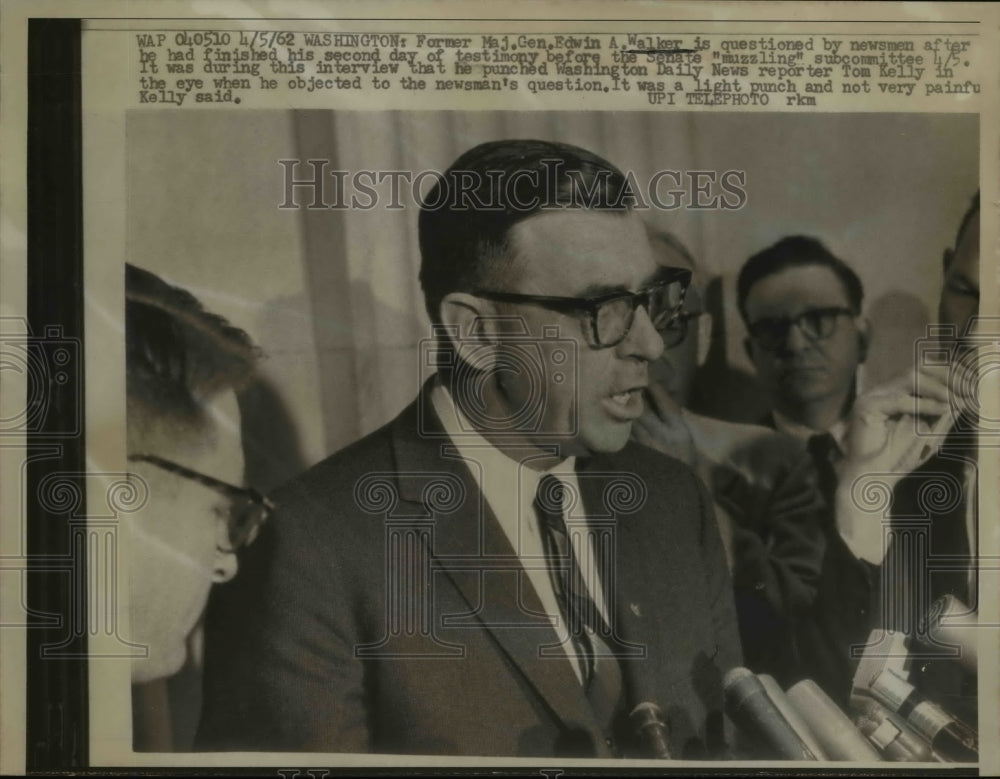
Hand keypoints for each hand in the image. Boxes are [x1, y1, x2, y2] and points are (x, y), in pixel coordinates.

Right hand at [835, 361, 957, 563]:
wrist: (874, 478)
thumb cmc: (899, 458)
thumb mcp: (930, 432)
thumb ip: (944, 414)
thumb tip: (965, 396)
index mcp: (894, 394)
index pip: (922, 371)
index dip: (948, 374)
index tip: (972, 385)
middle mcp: (882, 391)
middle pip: (917, 368)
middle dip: (946, 376)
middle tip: (967, 388)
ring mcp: (872, 396)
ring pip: (909, 377)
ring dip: (938, 387)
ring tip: (956, 399)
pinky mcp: (866, 407)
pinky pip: (900, 400)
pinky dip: (924, 404)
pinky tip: (942, 409)